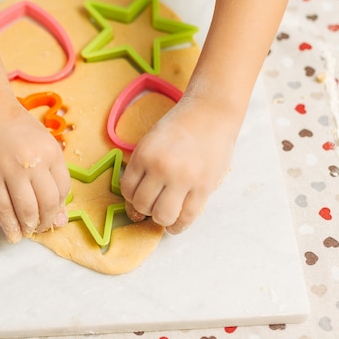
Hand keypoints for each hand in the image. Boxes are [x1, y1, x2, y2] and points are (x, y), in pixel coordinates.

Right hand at [0, 95, 70, 242]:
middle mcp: (33, 161)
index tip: (53, 212)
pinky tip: (13, 234)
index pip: (63, 189)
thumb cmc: (15, 127)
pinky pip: (3, 208)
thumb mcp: (42, 144)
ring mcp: (10, 170)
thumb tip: (60, 216)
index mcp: (51, 151)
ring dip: (30, 226)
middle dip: (46, 221)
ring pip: (26, 209)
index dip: (59, 206)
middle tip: (41, 227)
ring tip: (28, 230)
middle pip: (47, 203)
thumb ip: (52, 176)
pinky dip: (10, 225)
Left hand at [120, 96, 236, 233]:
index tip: (139, 198)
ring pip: (162, 215)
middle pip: (142, 204)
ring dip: (161, 219)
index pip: (127, 190)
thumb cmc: (180, 125)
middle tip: (153, 205)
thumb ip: (143, 166)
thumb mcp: (151, 141)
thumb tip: (136, 199)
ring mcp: (183, 179)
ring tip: (165, 214)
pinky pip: (186, 217)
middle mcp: (161, 168)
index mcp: (144, 154)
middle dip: (145, 209)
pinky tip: (176, 225)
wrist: (211, 112)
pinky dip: (178, 226)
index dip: (131, 198)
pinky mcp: (203, 187)